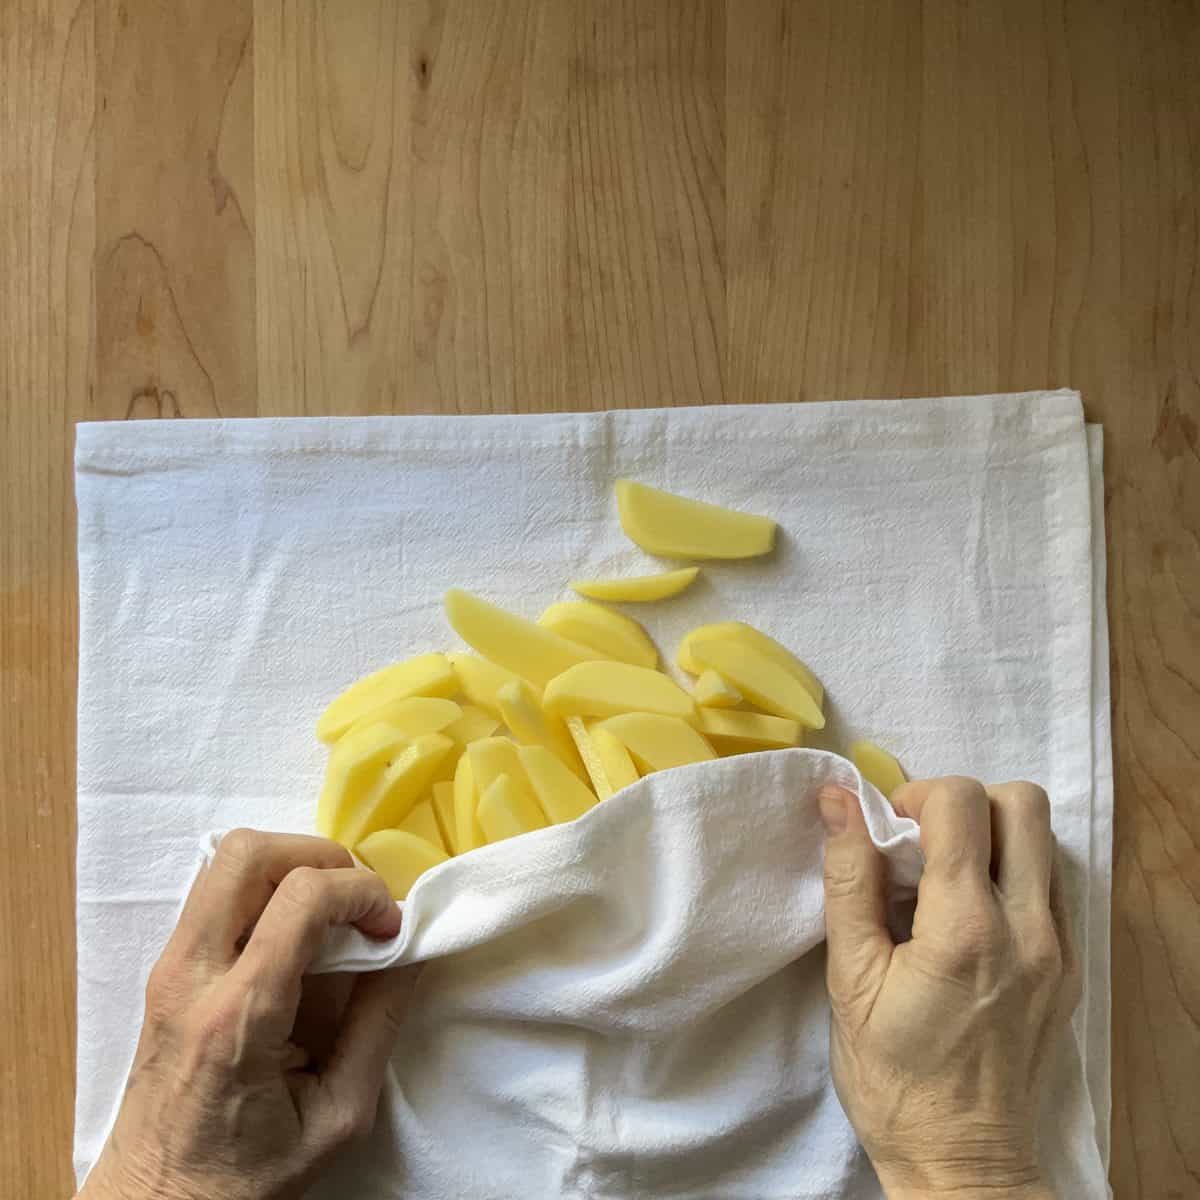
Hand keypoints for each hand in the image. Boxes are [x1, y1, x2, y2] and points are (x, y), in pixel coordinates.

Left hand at [78, 830, 417, 1199]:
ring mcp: (169, 966)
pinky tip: (293, 937)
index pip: (301, 898)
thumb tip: (412, 951)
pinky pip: (216, 891)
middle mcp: (191, 975)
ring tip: (328, 916)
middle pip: (248, 853)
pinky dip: (266, 889)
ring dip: (291, 867)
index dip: (362, 892)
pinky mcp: (165, 968)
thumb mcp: (338, 1117)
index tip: (390, 929)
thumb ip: (379, 1025)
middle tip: (355, 903)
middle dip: (320, 856)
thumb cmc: (248, 1176)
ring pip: (227, 860)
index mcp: (239, 1016)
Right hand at [819, 777, 1079, 1199]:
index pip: (960, 802)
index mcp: (964, 928)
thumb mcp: (849, 979)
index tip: (886, 834)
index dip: (913, 797)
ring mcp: (1058, 949)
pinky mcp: (1068, 969)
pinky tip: (973, 914)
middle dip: (962, 803)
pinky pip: (1052, 884)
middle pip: (1021, 802)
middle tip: (922, 843)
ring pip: (1043, 838)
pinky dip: (1012, 874)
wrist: (962, 1162)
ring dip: (992, 836)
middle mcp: (1027, 928)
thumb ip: (848, 879)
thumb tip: (836, 800)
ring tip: (946, 878)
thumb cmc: (892, 1077)